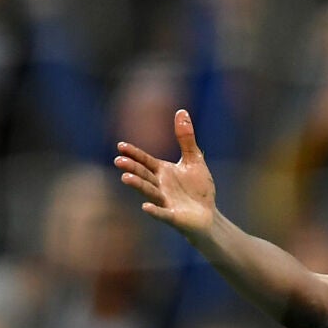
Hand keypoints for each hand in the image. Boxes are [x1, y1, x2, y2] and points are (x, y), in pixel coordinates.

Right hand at [114, 109, 217, 235]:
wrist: (208, 215)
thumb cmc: (198, 188)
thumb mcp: (193, 159)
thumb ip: (186, 138)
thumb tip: (181, 111)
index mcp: (162, 171)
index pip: (145, 160)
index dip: (134, 153)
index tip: (121, 146)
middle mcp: (160, 185)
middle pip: (144, 175)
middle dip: (132, 168)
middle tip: (119, 161)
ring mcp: (165, 201)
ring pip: (149, 192)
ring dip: (138, 185)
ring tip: (126, 178)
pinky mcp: (173, 216)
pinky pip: (162, 213)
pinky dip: (154, 211)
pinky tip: (145, 207)